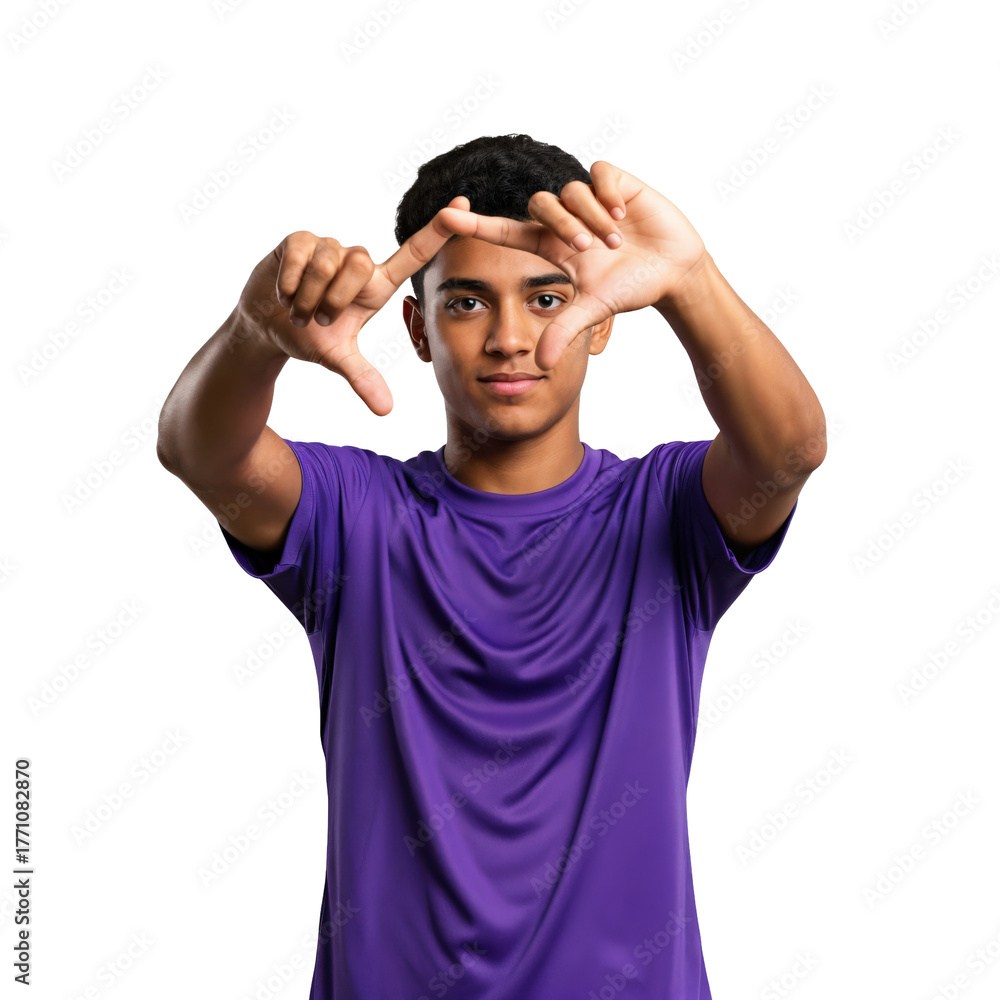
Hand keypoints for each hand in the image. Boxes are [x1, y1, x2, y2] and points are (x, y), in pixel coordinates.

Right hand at [236, 197, 470, 415]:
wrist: (265, 326)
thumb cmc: (308, 336)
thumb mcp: (337, 359)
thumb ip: (363, 378)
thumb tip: (385, 410)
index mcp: (375, 285)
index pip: (413, 253)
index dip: (437, 231)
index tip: (463, 205)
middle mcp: (355, 260)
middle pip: (360, 261)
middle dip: (334, 299)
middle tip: (317, 318)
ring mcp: (327, 247)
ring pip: (327, 262)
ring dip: (308, 296)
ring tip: (298, 309)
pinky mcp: (299, 239)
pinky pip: (300, 254)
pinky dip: (290, 282)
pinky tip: (283, 293)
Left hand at [442, 161, 708, 370]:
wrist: (672, 271)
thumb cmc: (630, 288)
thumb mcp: (594, 310)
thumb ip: (565, 331)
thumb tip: (539, 363)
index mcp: (552, 247)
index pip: (505, 231)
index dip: (476, 224)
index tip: (444, 216)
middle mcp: (565, 220)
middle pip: (541, 205)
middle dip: (564, 227)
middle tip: (591, 250)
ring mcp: (589, 199)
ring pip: (571, 191)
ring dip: (593, 218)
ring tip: (617, 240)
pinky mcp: (615, 183)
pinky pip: (598, 174)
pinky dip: (609, 195)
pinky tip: (625, 215)